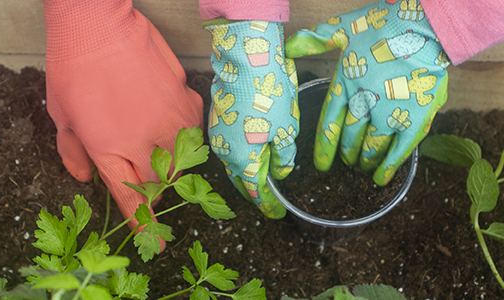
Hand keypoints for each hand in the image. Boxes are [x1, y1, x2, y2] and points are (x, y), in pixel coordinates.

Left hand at [45, 4, 202, 227]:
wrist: (98, 24)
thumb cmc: (72, 67)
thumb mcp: (61, 115)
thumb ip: (73, 151)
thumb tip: (82, 176)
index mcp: (110, 152)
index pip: (133, 200)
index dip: (143, 223)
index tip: (151, 239)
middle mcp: (145, 142)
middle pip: (160, 185)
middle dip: (153, 190)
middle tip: (143, 181)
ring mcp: (170, 120)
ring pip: (181, 160)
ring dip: (170, 163)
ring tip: (156, 151)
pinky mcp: (185, 98)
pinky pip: (192, 129)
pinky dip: (182, 134)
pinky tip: (167, 122)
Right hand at [205, 20, 297, 218]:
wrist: (244, 59)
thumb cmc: (268, 94)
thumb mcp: (287, 128)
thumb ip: (284, 156)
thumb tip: (280, 172)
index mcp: (243, 159)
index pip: (255, 192)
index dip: (268, 205)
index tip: (278, 214)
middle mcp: (224, 152)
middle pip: (240, 180)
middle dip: (255, 191)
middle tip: (270, 200)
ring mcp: (217, 135)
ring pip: (232, 163)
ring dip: (247, 171)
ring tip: (263, 176)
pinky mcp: (216, 120)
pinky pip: (228, 146)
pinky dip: (240, 153)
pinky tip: (252, 150)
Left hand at [285, 0, 450, 184]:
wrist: (424, 28)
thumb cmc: (385, 26)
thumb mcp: (345, 29)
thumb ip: (317, 40)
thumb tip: (288, 47)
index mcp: (345, 85)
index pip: (329, 124)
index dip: (324, 148)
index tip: (321, 165)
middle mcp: (364, 104)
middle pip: (351, 140)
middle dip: (348, 155)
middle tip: (349, 163)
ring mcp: (389, 115)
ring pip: (371, 148)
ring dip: (365, 161)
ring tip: (363, 167)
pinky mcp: (414, 120)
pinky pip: (398, 152)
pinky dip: (388, 168)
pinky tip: (380, 179)